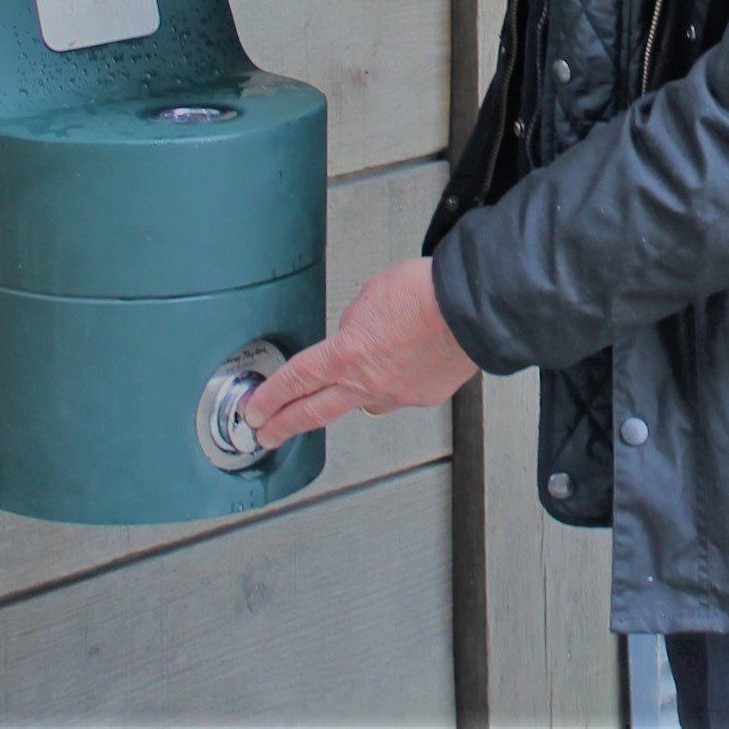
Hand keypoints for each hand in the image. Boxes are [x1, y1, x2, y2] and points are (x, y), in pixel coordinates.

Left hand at [243, 258, 476, 448]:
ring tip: (353, 379)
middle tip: (267, 434)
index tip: (256, 410)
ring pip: (363, 400)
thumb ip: (354, 322)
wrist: (472, 307)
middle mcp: (367, 383)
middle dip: (284, 425)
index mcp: (347, 354)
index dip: (270, 398)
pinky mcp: (424, 398)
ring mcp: (397, 396)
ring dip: (352, 392)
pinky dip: (398, 379)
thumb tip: (355, 338)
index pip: (295, 381)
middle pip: (314, 412)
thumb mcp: (371, 295)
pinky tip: (407, 361)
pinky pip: (400, 392)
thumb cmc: (426, 293)